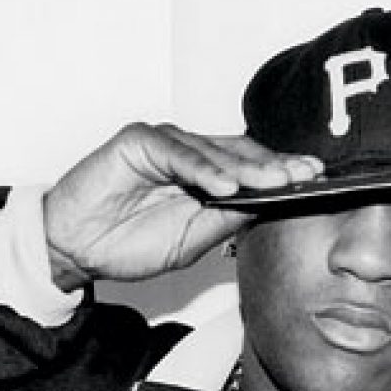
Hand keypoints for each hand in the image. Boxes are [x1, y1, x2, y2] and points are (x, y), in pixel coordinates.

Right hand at [43, 123, 320, 290]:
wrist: (74, 249)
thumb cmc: (127, 243)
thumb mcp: (192, 240)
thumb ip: (227, 220)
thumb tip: (271, 209)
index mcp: (204, 174)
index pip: (252, 166)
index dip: (283, 172)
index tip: (316, 181)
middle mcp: (188, 153)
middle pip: (242, 152)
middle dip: (277, 165)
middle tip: (308, 175)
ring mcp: (164, 144)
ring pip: (215, 150)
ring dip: (249, 168)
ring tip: (279, 182)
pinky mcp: (138, 142)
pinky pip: (178, 154)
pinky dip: (205, 170)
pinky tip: (228, 187)